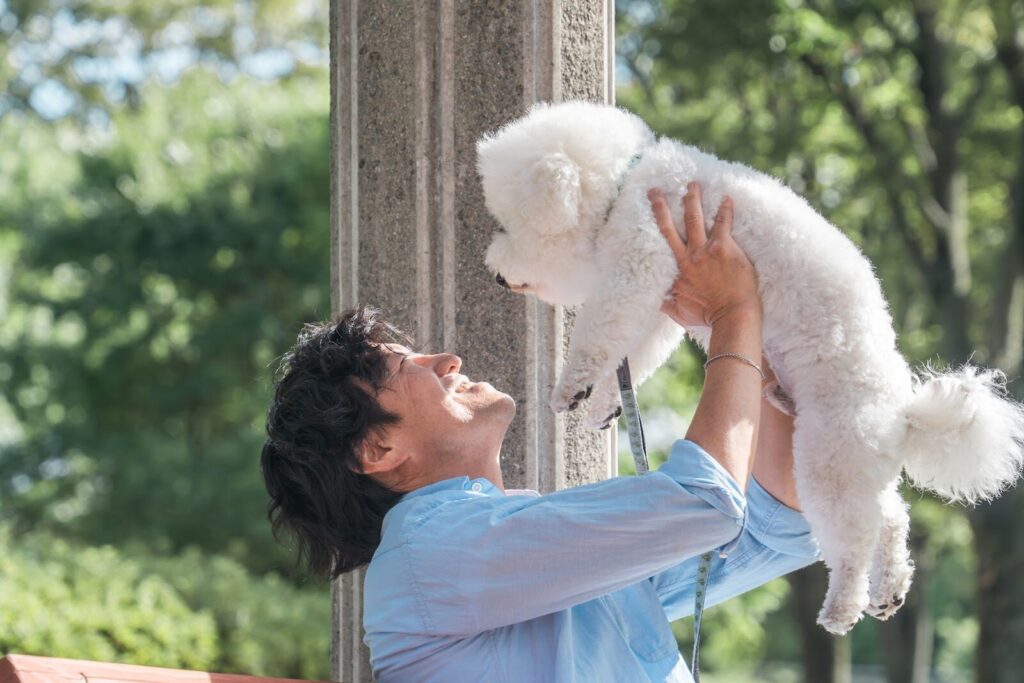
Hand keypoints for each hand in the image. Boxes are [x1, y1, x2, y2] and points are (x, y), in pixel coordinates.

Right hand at [649, 182, 760, 327]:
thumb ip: (667, 304)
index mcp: (677, 270)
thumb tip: (655, 301)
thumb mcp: (680, 313)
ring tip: (692, 184)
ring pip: (694, 219)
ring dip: (692, 199)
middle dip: (661, 206)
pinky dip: (725, 209)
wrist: (731, 316)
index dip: (654, 228)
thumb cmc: (708, 316)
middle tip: (655, 190)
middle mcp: (688, 257)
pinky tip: (727, 197)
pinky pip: (723, 222)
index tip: (647, 216)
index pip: (662, 244)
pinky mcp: (724, 248)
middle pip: (670, 226)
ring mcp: (705, 251)